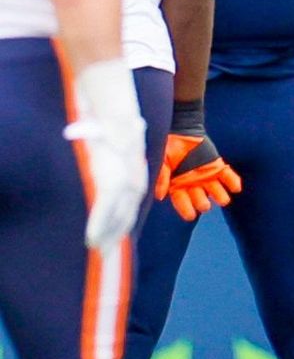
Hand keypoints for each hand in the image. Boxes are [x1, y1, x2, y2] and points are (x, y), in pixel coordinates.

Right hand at [64, 60, 146, 251]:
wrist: (113, 106)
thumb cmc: (113, 119)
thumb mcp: (122, 139)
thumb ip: (119, 153)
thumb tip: (112, 153)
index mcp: (136, 171)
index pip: (131, 203)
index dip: (123, 221)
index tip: (116, 237)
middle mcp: (134, 179)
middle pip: (126, 215)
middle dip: (116, 235)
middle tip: (105, 253)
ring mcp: (123, 181)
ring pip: (116, 217)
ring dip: (107, 236)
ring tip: (97, 251)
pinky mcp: (111, 180)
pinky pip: (104, 210)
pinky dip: (98, 226)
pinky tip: (91, 240)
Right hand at [156, 130, 241, 221]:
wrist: (182, 130)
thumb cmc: (168, 147)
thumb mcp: (161, 162)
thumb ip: (161, 178)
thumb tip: (160, 196)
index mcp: (178, 185)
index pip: (182, 202)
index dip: (186, 210)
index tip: (191, 216)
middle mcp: (193, 184)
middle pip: (201, 200)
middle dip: (203, 204)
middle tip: (204, 204)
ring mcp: (206, 176)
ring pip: (216, 191)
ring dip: (220, 196)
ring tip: (223, 200)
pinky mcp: (217, 166)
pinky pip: (228, 177)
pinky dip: (233, 182)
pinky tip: (236, 188)